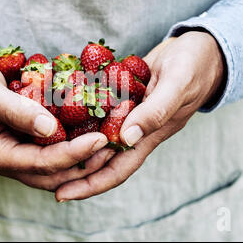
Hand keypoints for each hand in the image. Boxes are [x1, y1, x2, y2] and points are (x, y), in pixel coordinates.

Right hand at [0, 53, 108, 190]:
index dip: (74, 153)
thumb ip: (15, 111)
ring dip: (84, 155)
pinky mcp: (26, 139)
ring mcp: (19, 151)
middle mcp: (11, 159)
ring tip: (111, 138)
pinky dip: (74, 139)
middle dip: (86, 163)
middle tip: (115, 145)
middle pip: (55, 173)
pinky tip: (92, 125)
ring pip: (57, 164)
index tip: (101, 138)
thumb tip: (49, 128)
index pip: (42, 163)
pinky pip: (53, 146)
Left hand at [55, 31, 225, 200]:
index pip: (117, 168)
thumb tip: (127, 138)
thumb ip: (156, 111)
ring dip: (73, 141)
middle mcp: (136, 129)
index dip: (91, 184)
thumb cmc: (195, 65)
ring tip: (44, 146)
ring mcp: (128, 112)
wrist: (201, 48)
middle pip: (101, 158)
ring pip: (96, 134)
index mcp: (151, 135)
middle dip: (73, 168)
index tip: (61, 193)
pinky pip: (99, 109)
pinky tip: (60, 111)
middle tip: (41, 173)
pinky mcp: (124, 96)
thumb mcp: (177, 84)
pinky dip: (80, 112)